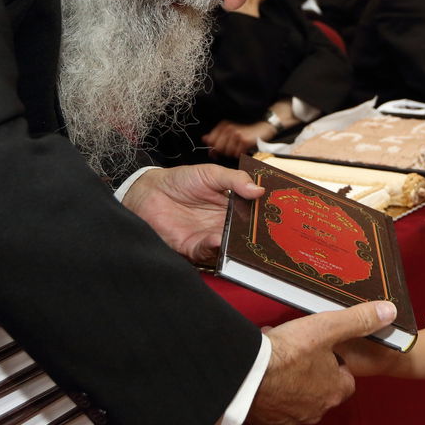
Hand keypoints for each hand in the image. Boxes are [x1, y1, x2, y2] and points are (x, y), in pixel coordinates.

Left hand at [120, 164, 262, 264]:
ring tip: (244, 238)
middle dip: (254, 235)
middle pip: (243, 233)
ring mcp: (209, 236)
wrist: (150, 190)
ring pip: (229, 245)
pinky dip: (214, 247)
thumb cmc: (181, 180)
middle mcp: (222, 224)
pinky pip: (207, 251)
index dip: (262, 216)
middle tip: (266, 233)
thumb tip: (259, 190)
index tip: (275, 215)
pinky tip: (219, 239)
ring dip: (236, 244)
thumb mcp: (211, 173)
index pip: (251, 214)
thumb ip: (235, 180)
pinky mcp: (193, 246)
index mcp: (230, 206)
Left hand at [202, 119, 274, 157]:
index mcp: (223, 125)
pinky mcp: (244, 141)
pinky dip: (240, 154)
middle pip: (218, 148)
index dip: (213, 148)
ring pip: (227, 152)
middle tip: (232, 150)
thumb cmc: (247, 130)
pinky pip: (237, 154)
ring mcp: (236, 134)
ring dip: (233, 153)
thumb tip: (204, 139)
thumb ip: (216, 135)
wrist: (264, 126)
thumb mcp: (230, 128)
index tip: (216, 153)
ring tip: (239, 148)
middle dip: (224, 152)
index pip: (210, 140)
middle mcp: (228, 128)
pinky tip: (244, 149)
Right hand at [248, 301, 396, 424]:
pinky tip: (261, 373)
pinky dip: (271, 392)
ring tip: (277, 359)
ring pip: (297, 399)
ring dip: (291, 382)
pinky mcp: (266, 422)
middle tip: (298, 350)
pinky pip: (274, 406)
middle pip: (321, 390)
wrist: (246, 376)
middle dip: (312, 372)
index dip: (337, 363)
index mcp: (334, 391)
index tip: (324, 349)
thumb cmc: (289, 352)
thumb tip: (390, 312)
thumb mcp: (327, 328)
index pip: (345, 380)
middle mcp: (315, 411)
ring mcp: (289, 419)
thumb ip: (358, 320)